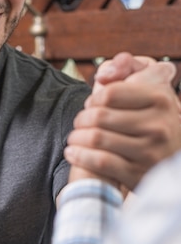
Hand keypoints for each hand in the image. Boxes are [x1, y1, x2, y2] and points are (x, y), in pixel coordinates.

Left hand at [65, 53, 180, 189]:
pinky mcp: (138, 174)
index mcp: (160, 100)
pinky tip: (73, 152)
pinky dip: (80, 156)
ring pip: (96, 138)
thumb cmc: (153, 119)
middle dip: (81, 119)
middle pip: (99, 116)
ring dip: (76, 137)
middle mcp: (158, 126)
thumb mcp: (149, 89)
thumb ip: (126, 69)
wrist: (172, 162)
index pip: (110, 93)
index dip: (93, 99)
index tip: (90, 105)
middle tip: (79, 123)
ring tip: (74, 137)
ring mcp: (149, 152)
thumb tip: (103, 76)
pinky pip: (99, 162)